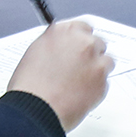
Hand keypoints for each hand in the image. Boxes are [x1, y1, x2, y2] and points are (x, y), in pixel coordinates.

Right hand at [7, 17, 111, 131]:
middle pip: (97, 43)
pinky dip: (96, 88)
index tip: (80, 46)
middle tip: (79, 68)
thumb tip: (64, 45)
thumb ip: (55, 44)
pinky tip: (79, 95)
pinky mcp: (103, 82)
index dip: (81, 39)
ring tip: (78, 84)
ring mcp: (96, 62)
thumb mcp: (35, 53)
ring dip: (96, 70)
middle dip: (91, 54)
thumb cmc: (29, 86)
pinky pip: (105, 82)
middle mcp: (83, 43)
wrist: (35, 110)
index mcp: (63, 32)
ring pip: (106, 61)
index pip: (82, 26)